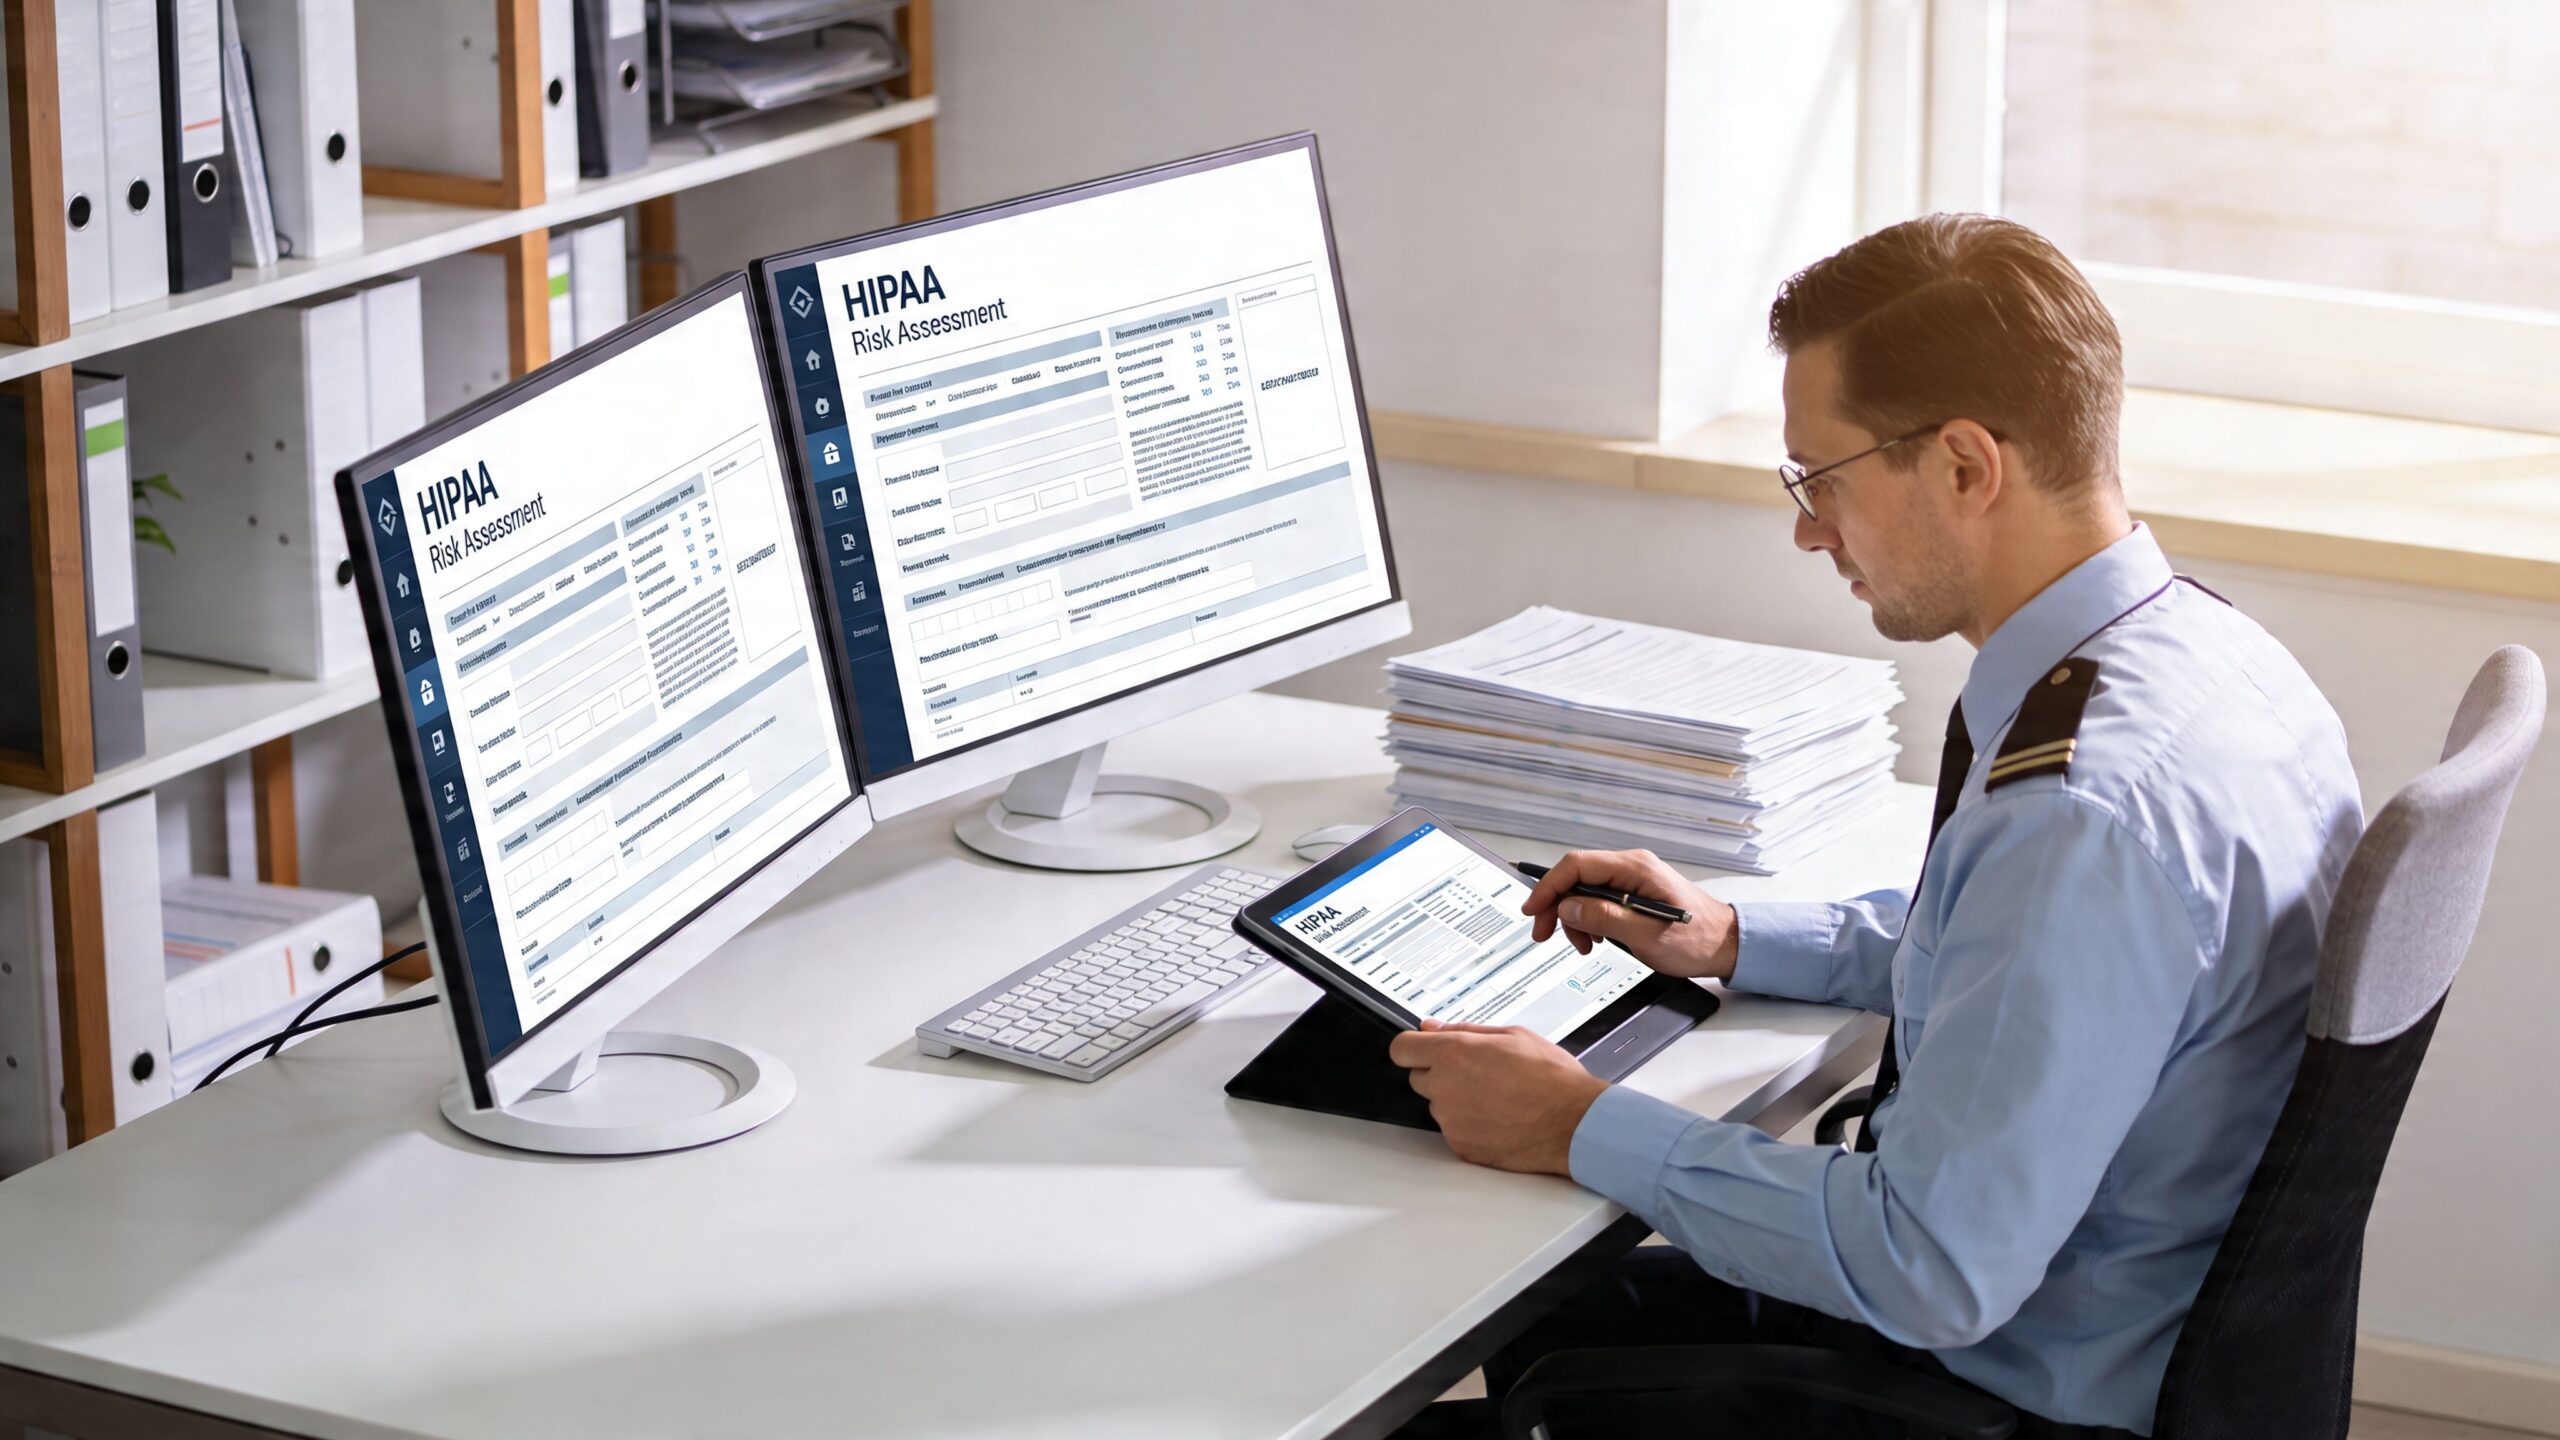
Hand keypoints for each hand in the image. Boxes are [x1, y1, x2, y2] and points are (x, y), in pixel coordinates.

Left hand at [1388, 1021, 1609, 1174]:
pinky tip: (1499, 1117)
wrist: (1574, 1123)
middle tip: (1476, 1073)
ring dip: (1457, 1100)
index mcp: (1453, 1054)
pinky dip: (1469, 1125)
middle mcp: (1445, 1088)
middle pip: (1418, 1078)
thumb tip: (1434, 1027)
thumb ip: (1465, 1030)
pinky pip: (1454, 1130)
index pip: (1401, 1049)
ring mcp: (1451, 1120)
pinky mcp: (1461, 1146)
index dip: (1412, 1048)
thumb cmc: (1552, 1079)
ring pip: (1439, 1105)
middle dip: (1439, 1073)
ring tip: (1496, 1097)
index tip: (1421, 1049)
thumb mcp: (1513, 1035)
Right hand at [1521, 849, 1738, 980]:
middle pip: (1576, 877)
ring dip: (1574, 918)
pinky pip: (1599, 900)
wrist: (1726, 945)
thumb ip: (1605, 918)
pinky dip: (1590, 920)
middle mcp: (1632, 867)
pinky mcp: (1634, 892)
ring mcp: (1633, 879)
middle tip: (1544, 934)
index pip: (1577, 866)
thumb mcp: (1646, 935)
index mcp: (1636, 869)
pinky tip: (1596, 938)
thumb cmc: (1697, 940)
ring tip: (1584, 945)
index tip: (1533, 911)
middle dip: (1557, 906)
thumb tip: (1568, 907)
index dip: (1549, 887)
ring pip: (1585, 891)